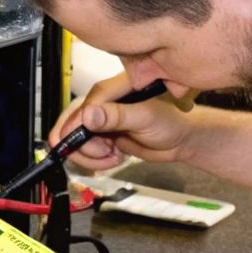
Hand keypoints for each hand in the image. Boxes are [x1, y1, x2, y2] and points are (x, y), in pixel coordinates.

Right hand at [49, 72, 195, 171]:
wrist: (180, 140)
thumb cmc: (171, 121)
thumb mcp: (145, 117)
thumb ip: (116, 116)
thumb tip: (88, 115)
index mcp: (109, 91)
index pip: (80, 109)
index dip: (78, 130)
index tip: (95, 144)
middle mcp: (101, 104)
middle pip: (70, 126)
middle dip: (84, 146)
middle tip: (107, 151)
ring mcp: (100, 122)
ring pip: (76, 142)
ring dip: (92, 156)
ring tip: (113, 156)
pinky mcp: (103, 138)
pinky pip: (86, 152)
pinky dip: (96, 161)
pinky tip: (115, 157)